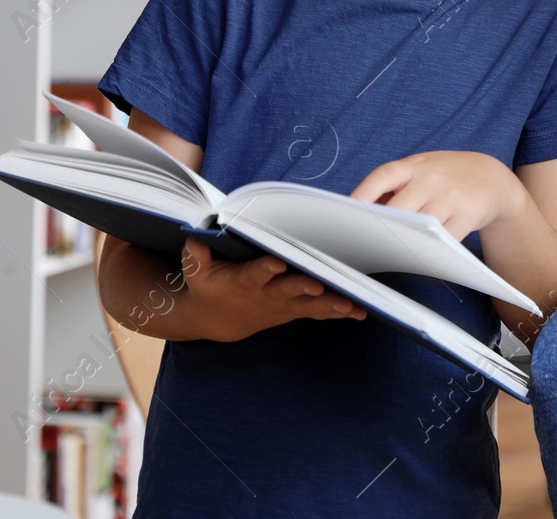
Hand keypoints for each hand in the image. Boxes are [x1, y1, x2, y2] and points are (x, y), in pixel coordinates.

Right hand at [179, 237, 364, 342]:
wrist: (219, 320)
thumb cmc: (209, 287)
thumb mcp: (196, 272)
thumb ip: (197, 255)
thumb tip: (195, 236)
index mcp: (243, 282)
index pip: (254, 274)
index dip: (265, 269)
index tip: (276, 262)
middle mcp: (266, 295)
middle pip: (288, 290)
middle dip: (304, 287)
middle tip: (320, 286)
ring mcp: (282, 304)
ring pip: (309, 305)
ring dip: (330, 305)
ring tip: (352, 305)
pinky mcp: (294, 310)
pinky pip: (318, 312)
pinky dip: (338, 312)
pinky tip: (360, 311)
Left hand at [351, 151, 525, 240]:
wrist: (490, 178)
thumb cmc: (444, 176)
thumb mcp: (420, 169)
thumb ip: (393, 185)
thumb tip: (359, 211)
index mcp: (414, 166)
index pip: (383, 176)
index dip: (363, 193)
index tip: (347, 210)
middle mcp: (431, 179)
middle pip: (400, 208)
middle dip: (382, 226)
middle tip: (364, 242)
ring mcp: (451, 197)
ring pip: (421, 225)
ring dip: (404, 241)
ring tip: (386, 252)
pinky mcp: (467, 215)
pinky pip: (445, 238)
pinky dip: (430, 249)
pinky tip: (418, 255)